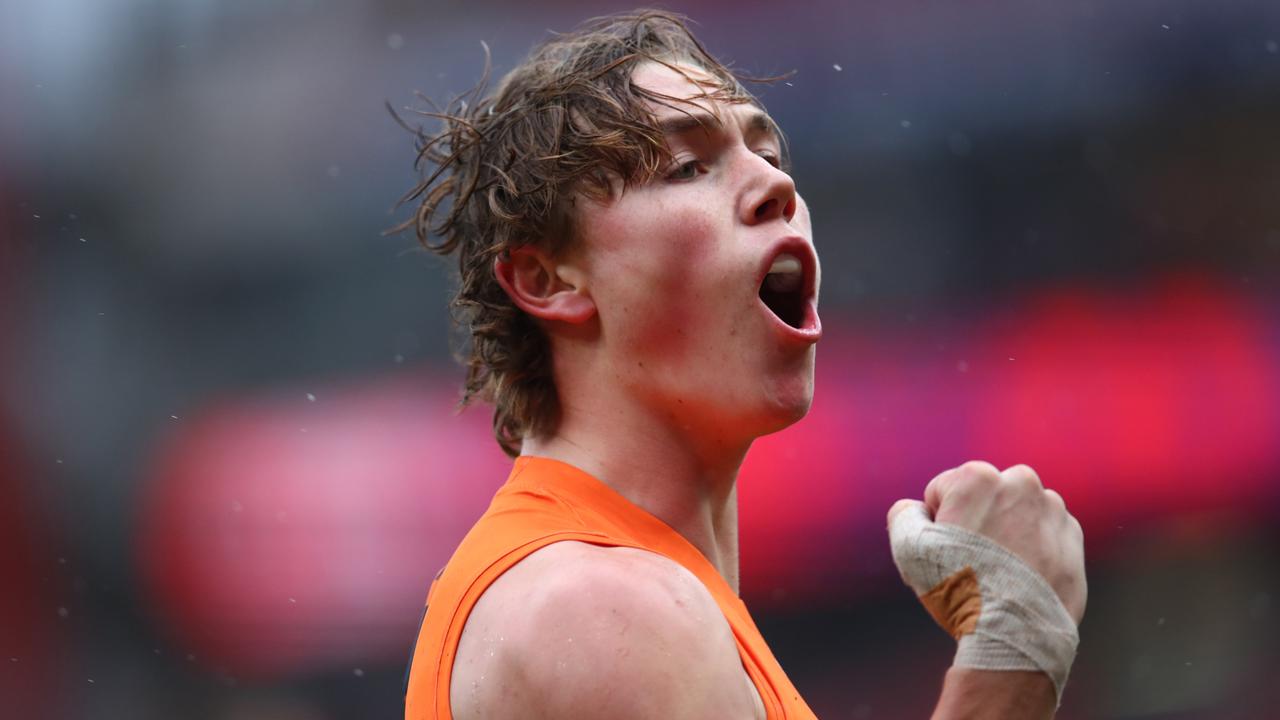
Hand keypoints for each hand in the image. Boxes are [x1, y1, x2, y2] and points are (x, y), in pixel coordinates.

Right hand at [892, 461, 1085, 624]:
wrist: (1015, 632)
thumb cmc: (959, 588)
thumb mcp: (908, 548)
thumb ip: (903, 513)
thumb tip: (916, 507)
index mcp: (977, 476)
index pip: (943, 492)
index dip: (938, 523)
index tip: (946, 552)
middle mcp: (1021, 482)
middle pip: (984, 497)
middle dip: (977, 521)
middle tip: (973, 562)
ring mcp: (1052, 508)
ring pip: (1016, 513)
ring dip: (1007, 533)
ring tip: (1000, 573)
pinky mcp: (1072, 536)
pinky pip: (1045, 533)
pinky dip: (1034, 549)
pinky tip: (1023, 578)